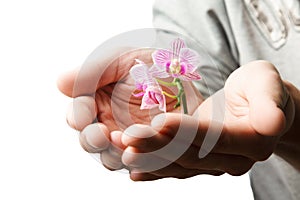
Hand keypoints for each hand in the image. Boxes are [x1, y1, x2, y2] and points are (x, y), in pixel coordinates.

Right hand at [57, 48, 201, 169]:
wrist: (182, 76)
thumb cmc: (147, 65)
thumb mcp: (121, 61)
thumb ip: (93, 72)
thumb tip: (61, 84)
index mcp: (96, 103)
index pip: (78, 115)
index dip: (78, 115)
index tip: (85, 114)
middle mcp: (107, 124)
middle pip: (90, 142)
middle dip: (92, 140)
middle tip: (102, 136)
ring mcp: (128, 140)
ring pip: (113, 158)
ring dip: (115, 153)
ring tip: (126, 141)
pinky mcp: (149, 151)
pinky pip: (141, 164)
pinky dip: (140, 162)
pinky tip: (142, 154)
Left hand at [122, 60, 294, 180]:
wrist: (258, 104)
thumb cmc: (260, 88)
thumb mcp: (267, 83)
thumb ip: (269, 102)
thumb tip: (274, 122)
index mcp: (252, 141)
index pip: (215, 138)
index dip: (187, 132)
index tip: (159, 122)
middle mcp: (234, 160)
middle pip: (190, 155)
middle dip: (157, 147)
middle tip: (127, 139)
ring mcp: (216, 164)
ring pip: (180, 164)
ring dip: (150, 159)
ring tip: (123, 152)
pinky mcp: (203, 162)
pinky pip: (178, 169)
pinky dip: (156, 171)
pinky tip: (136, 173)